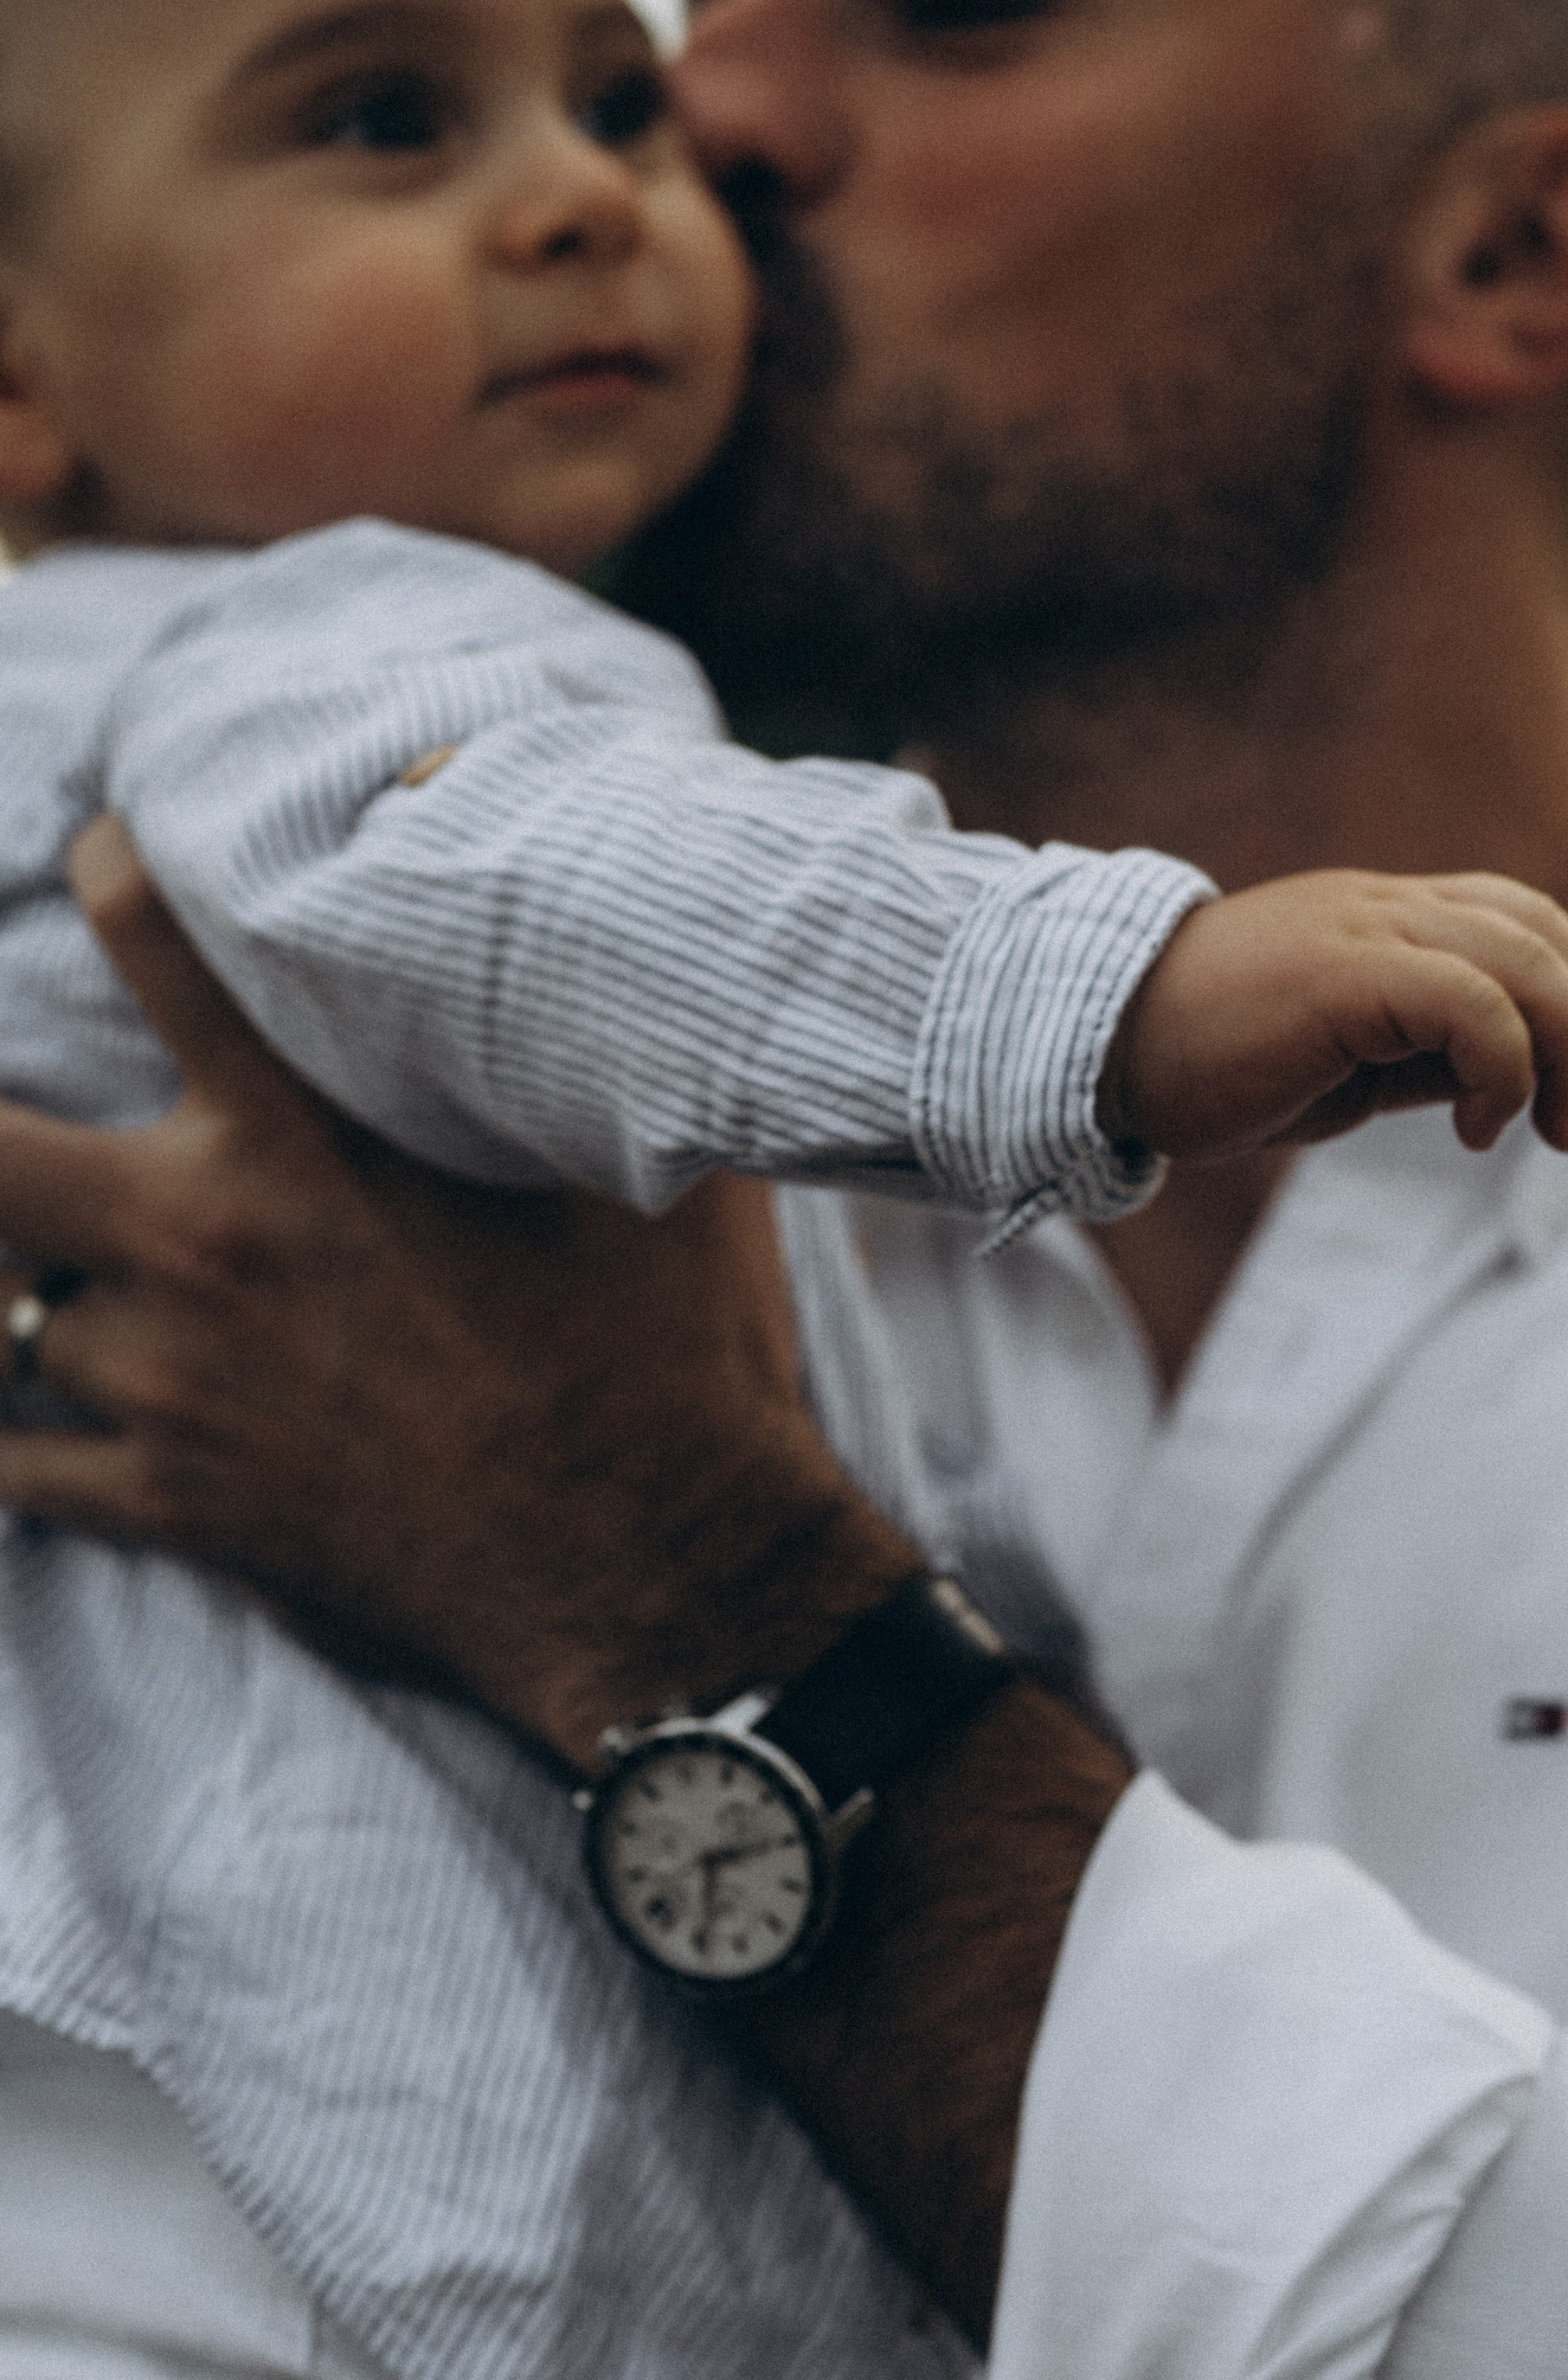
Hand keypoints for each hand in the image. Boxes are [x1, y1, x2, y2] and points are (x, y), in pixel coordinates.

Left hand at [0, 817, 915, 1764]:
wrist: (651, 1561)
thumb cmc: (660, 1340)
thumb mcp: (628, 1149)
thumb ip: (565, 1033)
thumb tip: (592, 908)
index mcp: (304, 1139)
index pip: (150, 946)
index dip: (107, 866)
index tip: (107, 848)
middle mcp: (206, 1248)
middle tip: (15, 1105)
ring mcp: (171, 1386)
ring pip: (5, 1315)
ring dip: (32, 1285)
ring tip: (57, 1263)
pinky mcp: (176, 1504)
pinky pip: (13, 1473)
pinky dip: (3, 1440)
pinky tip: (18, 1416)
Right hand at [1098, 867, 1567, 1161]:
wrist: (1100, 1045)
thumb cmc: (1210, 1063)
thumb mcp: (1349, 1060)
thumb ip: (1428, 1051)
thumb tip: (1513, 1079)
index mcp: (1387, 914)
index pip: (1526, 916)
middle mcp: (1386, 905)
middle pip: (1545, 931)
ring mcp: (1365, 928)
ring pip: (1524, 959)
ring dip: (1563, 1052)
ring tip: (1542, 1129)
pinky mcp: (1345, 971)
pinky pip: (1469, 1001)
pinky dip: (1502, 1068)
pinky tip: (1475, 1129)